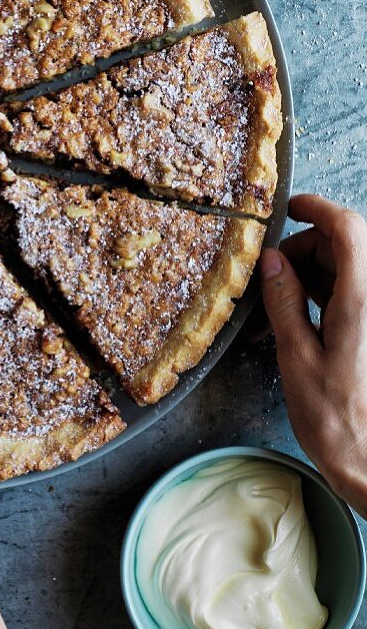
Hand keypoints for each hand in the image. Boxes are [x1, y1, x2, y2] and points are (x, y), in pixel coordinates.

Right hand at [260, 194, 366, 515]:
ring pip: (353, 266)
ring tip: (286, 305)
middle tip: (274, 277)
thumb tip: (270, 262)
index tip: (290, 207)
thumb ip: (285, 303)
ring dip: (318, 271)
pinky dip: (330, 292)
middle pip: (350, 244)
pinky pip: (355, 292)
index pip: (348, 229)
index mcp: (359, 303)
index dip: (318, 208)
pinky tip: (306, 317)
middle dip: (309, 247)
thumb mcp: (297, 358)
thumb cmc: (336, 420)